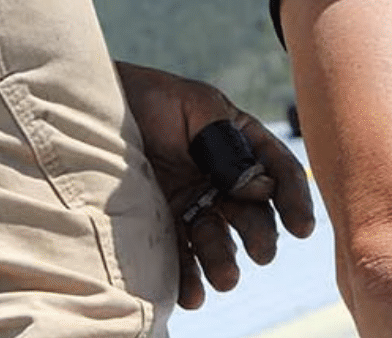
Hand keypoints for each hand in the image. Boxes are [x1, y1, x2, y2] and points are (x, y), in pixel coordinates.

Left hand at [116, 62, 314, 308]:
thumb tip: (260, 187)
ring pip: (219, 241)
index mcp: (239, 143)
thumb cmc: (146, 97)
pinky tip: (193, 294)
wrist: (89, 110)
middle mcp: (221, 178)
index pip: (277, 171)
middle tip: (261, 253)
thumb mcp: (194, 106)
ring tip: (224, 278)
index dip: (293, 199)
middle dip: (260, 236)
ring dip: (225, 262)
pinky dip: (189, 279)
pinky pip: (180, 258)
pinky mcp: (162, 226)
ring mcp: (192, 204)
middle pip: (253, 213)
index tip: (301, 227)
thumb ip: (228, 144)